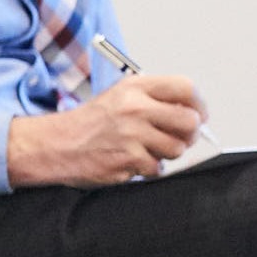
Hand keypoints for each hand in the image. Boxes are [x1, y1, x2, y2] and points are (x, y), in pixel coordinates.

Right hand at [5, 73, 205, 187]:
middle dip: (188, 134)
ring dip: (166, 153)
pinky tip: (131, 161)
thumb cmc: (90, 123)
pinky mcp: (128, 159)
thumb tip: (192, 115)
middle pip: (189, 121)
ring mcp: (132, 135)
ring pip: (177, 148)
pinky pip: (157, 168)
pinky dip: (147, 169)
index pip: (185, 88)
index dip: (198, 104)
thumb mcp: (120, 97)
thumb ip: (154, 100)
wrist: (57, 144)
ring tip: (146, 149)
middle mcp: (135, 108)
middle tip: (177, 137)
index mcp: (135, 88)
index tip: (198, 114)